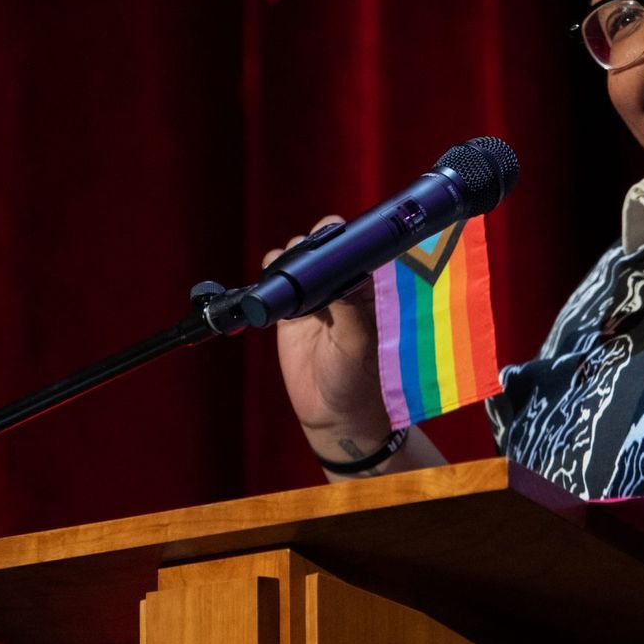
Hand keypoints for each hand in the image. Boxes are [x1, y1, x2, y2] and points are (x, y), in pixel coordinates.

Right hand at [264, 216, 390, 439]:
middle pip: (327, 249)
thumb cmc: (359, 380)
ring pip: (301, 261)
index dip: (348, 237)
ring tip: (290, 269)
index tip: (335, 229)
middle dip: (315, 242)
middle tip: (308, 250)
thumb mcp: (358, 343)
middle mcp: (344, 288)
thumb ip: (348, 309)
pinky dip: (272, 276)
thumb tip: (335, 275)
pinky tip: (272, 284)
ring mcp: (317, 298)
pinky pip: (278, 284)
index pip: (360, 251)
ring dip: (292, 256)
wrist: (333, 413)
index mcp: (371, 291)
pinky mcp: (292, 313)